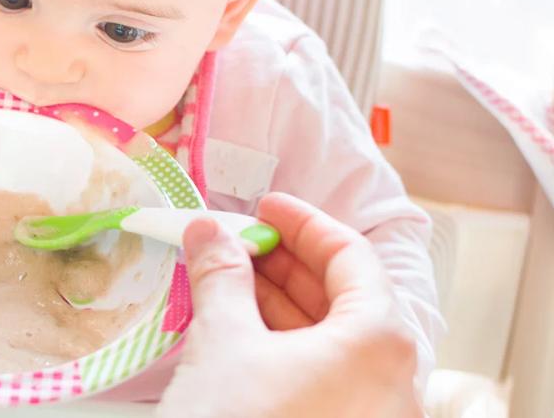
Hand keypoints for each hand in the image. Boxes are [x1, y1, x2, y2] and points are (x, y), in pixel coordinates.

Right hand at [157, 193, 421, 417]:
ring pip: (335, 339)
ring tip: (230, 277)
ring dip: (281, 301)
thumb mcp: (223, 340)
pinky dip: (287, 344)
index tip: (264, 206)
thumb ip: (222, 274)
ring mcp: (373, 415)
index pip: (351, 256)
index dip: (303, 223)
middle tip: (239, 240)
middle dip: (286, 263)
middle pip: (346, 297)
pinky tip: (241, 327)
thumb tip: (209, 231)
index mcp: (379, 342)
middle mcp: (394, 380)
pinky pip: (327, 375)